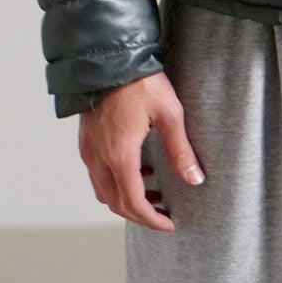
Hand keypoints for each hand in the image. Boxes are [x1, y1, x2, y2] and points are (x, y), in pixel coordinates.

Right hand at [77, 71, 205, 232]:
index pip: (133, 203)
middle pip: (115, 203)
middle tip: (163, 214)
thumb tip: (195, 179)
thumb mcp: (169, 114)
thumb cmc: (140, 83)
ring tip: (153, 192)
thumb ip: (180, 150)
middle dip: (139, 214)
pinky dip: (116, 182)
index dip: (151, 220)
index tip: (169, 224)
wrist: (109, 58)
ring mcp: (89, 150)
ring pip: (103, 191)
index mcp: (119, 155)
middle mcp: (98, 158)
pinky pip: (97, 174)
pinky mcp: (86, 141)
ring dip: (126, 199)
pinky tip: (138, 168)